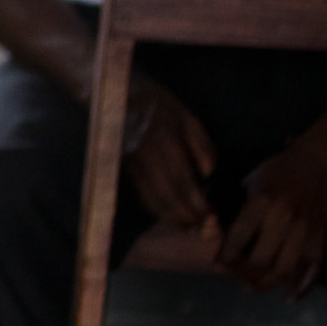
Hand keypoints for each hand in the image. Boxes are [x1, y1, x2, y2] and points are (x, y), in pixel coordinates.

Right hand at [120, 73, 219, 241]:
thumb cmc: (157, 103)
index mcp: (165, 143)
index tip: (211, 217)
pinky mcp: (125, 168)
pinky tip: (166, 215)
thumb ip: (201, 144)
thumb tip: (208, 173)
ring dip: (169, 217)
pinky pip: (141, 193)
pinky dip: (155, 208)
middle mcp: (147, 158)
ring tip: (186, 228)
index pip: (182, 181)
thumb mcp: (187, 116)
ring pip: (151, 198)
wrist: (116, 95)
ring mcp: (133, 165)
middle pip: (166, 195)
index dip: (196, 203)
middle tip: (201, 230)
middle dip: (185, 216)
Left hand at [220, 116, 326, 296]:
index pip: (238, 238)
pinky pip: (313, 268)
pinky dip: (301, 287)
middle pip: (261, 261)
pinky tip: (289, 297)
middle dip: (244, 275)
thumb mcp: (249, 181)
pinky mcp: (321, 236)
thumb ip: (234, 206)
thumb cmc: (277, 170)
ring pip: (286, 270)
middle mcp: (283, 218)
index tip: (218, 262)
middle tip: (237, 277)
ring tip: (255, 286)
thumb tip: (211, 231)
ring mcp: (305, 230)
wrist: (318, 163)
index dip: (226, 257)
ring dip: (268, 284)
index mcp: (261, 202)